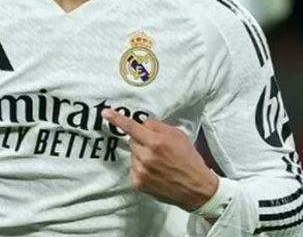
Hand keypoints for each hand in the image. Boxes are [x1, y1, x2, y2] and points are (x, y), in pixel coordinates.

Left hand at [103, 109, 217, 210]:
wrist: (197, 189)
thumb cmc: (189, 159)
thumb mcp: (178, 135)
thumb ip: (158, 127)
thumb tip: (143, 124)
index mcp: (156, 142)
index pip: (132, 127)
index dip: (118, 119)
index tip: (105, 113)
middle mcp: (146, 157)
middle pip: (132, 140)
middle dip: (142, 141)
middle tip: (157, 148)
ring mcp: (141, 171)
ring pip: (133, 154)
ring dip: (141, 155)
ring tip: (159, 162)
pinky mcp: (138, 183)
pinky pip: (134, 167)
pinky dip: (141, 167)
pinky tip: (155, 172)